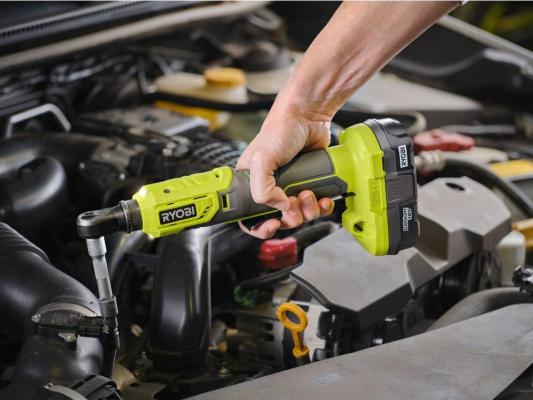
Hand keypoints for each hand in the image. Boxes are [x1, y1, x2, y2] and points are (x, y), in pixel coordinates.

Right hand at [236, 105, 334, 238]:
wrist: (308, 118)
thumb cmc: (279, 132)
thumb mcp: (262, 159)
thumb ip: (262, 188)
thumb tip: (280, 207)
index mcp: (251, 184)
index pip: (249, 217)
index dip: (260, 227)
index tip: (272, 225)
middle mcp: (271, 189)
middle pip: (278, 220)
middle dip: (290, 218)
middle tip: (293, 205)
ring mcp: (291, 189)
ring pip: (300, 217)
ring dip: (307, 211)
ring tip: (308, 194)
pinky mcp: (310, 186)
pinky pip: (317, 209)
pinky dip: (321, 208)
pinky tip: (322, 198)